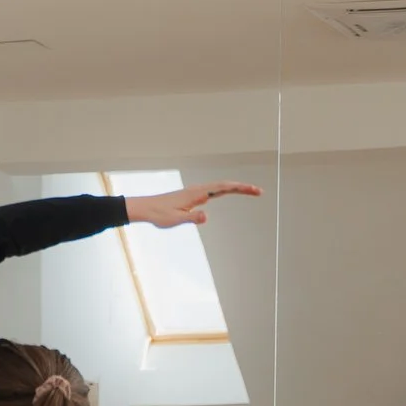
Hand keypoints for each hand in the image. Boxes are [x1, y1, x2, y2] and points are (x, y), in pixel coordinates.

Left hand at [124, 181, 260, 228]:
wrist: (146, 208)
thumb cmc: (159, 215)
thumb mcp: (176, 220)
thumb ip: (192, 218)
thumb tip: (206, 216)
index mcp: (196, 194)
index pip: (222, 188)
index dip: (240, 188)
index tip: (254, 190)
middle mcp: (198, 190)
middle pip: (225, 185)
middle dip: (243, 187)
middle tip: (259, 191)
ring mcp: (195, 192)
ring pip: (220, 186)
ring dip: (235, 188)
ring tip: (250, 191)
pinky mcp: (192, 195)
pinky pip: (213, 190)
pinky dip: (225, 189)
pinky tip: (228, 191)